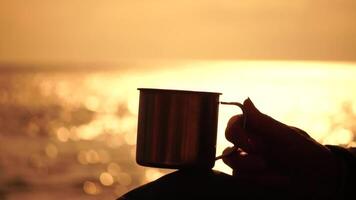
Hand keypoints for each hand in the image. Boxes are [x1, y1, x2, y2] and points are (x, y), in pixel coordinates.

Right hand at [223, 98, 342, 198]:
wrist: (320, 177)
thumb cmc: (305, 151)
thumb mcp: (284, 135)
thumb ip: (262, 121)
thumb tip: (245, 100)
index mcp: (257, 128)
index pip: (233, 125)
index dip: (236, 135)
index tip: (251, 146)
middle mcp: (250, 143)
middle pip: (228, 146)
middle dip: (244, 158)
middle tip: (263, 163)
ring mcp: (249, 160)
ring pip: (232, 164)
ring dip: (249, 170)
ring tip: (270, 171)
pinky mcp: (252, 177)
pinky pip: (242, 178)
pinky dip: (259, 181)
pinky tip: (278, 180)